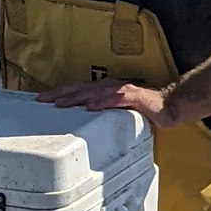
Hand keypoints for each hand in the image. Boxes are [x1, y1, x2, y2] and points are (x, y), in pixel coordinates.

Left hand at [37, 78, 177, 127]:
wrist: (168, 107)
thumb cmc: (143, 111)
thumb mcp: (117, 114)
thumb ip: (102, 115)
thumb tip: (82, 123)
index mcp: (105, 90)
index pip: (78, 90)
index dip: (60, 92)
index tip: (42, 99)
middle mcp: (111, 87)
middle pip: (81, 88)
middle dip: (60, 94)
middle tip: (42, 100)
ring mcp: (122, 90)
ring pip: (94, 92)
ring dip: (76, 97)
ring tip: (61, 104)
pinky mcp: (134, 97)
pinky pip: (115, 99)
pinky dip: (102, 102)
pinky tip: (91, 106)